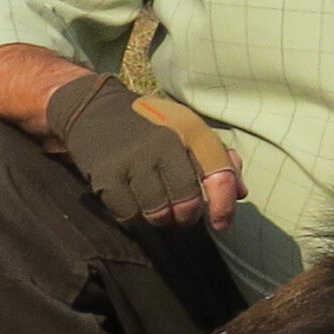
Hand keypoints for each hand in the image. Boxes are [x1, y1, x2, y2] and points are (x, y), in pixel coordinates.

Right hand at [48, 77, 240, 230]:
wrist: (93, 109)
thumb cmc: (152, 127)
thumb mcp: (188, 129)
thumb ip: (218, 158)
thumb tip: (240, 192)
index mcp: (190, 130)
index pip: (219, 174)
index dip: (224, 205)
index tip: (222, 224)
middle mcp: (163, 142)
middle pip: (187, 202)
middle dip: (187, 215)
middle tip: (181, 212)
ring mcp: (132, 158)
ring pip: (158, 214)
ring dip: (160, 217)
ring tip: (157, 205)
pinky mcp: (106, 173)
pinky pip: (129, 215)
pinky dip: (134, 216)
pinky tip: (134, 201)